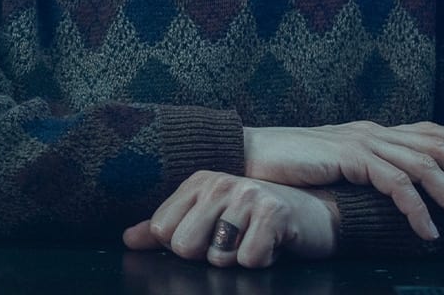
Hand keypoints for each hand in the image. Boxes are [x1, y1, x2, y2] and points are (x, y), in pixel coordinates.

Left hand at [123, 172, 337, 268]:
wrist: (316, 213)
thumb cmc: (258, 219)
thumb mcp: (210, 218)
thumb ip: (166, 227)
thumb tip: (127, 240)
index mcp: (198, 182)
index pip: (162, 231)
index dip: (185, 247)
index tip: (211, 237)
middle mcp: (219, 183)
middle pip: (184, 246)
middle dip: (210, 255)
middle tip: (234, 241)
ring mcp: (246, 194)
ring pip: (217, 256)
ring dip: (238, 259)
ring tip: (253, 240)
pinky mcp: (274, 212)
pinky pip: (250, 259)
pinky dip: (263, 261)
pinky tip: (273, 244)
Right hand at [243, 122, 443, 239]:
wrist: (245, 155)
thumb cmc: (284, 166)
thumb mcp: (330, 165)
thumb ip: (360, 169)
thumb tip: (388, 188)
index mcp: (369, 131)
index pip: (426, 130)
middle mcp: (371, 131)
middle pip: (435, 145)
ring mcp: (361, 142)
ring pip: (423, 167)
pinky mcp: (349, 157)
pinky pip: (395, 184)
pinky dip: (417, 209)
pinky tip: (427, 232)